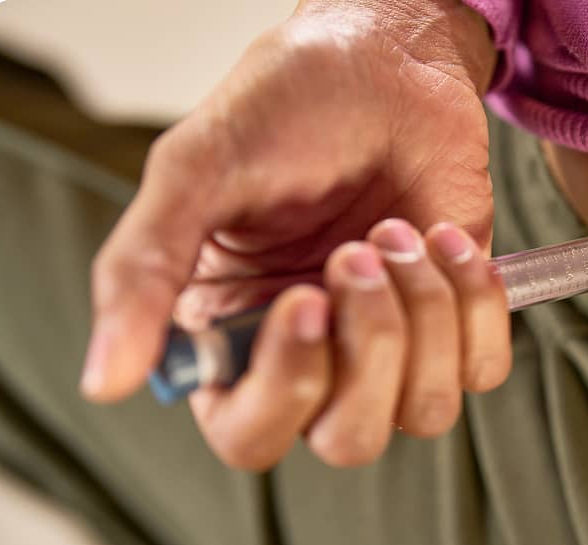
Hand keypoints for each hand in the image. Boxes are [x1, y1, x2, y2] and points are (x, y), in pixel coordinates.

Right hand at [81, 0, 509, 468]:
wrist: (390, 61)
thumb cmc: (290, 105)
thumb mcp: (197, 172)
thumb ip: (142, 271)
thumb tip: (104, 380)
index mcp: (236, 336)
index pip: (249, 433)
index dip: (286, 388)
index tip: (307, 299)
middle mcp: (315, 355)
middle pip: (347, 439)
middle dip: (370, 345)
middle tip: (357, 252)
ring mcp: (390, 343)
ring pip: (424, 412)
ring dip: (424, 313)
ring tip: (398, 231)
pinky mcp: (454, 321)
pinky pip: (483, 369)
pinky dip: (476, 304)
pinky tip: (445, 238)